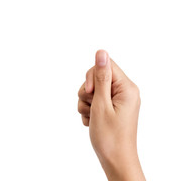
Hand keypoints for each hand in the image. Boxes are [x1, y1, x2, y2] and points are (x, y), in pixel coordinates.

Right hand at [78, 50, 144, 180]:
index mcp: (127, 88)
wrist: (115, 160)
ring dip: (86, 104)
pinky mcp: (111, 108)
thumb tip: (101, 52)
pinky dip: (89, 111)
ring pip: (92, 90)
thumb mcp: (101, 105)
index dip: (92, 77)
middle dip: (87, 93)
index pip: (105, 65)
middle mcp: (124, 91)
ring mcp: (117, 100)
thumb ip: (101, 77)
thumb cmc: (110, 136)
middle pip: (97, 78)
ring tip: (92, 118)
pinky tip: (93, 122)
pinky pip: (94, 101)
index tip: (90, 93)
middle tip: (92, 109)